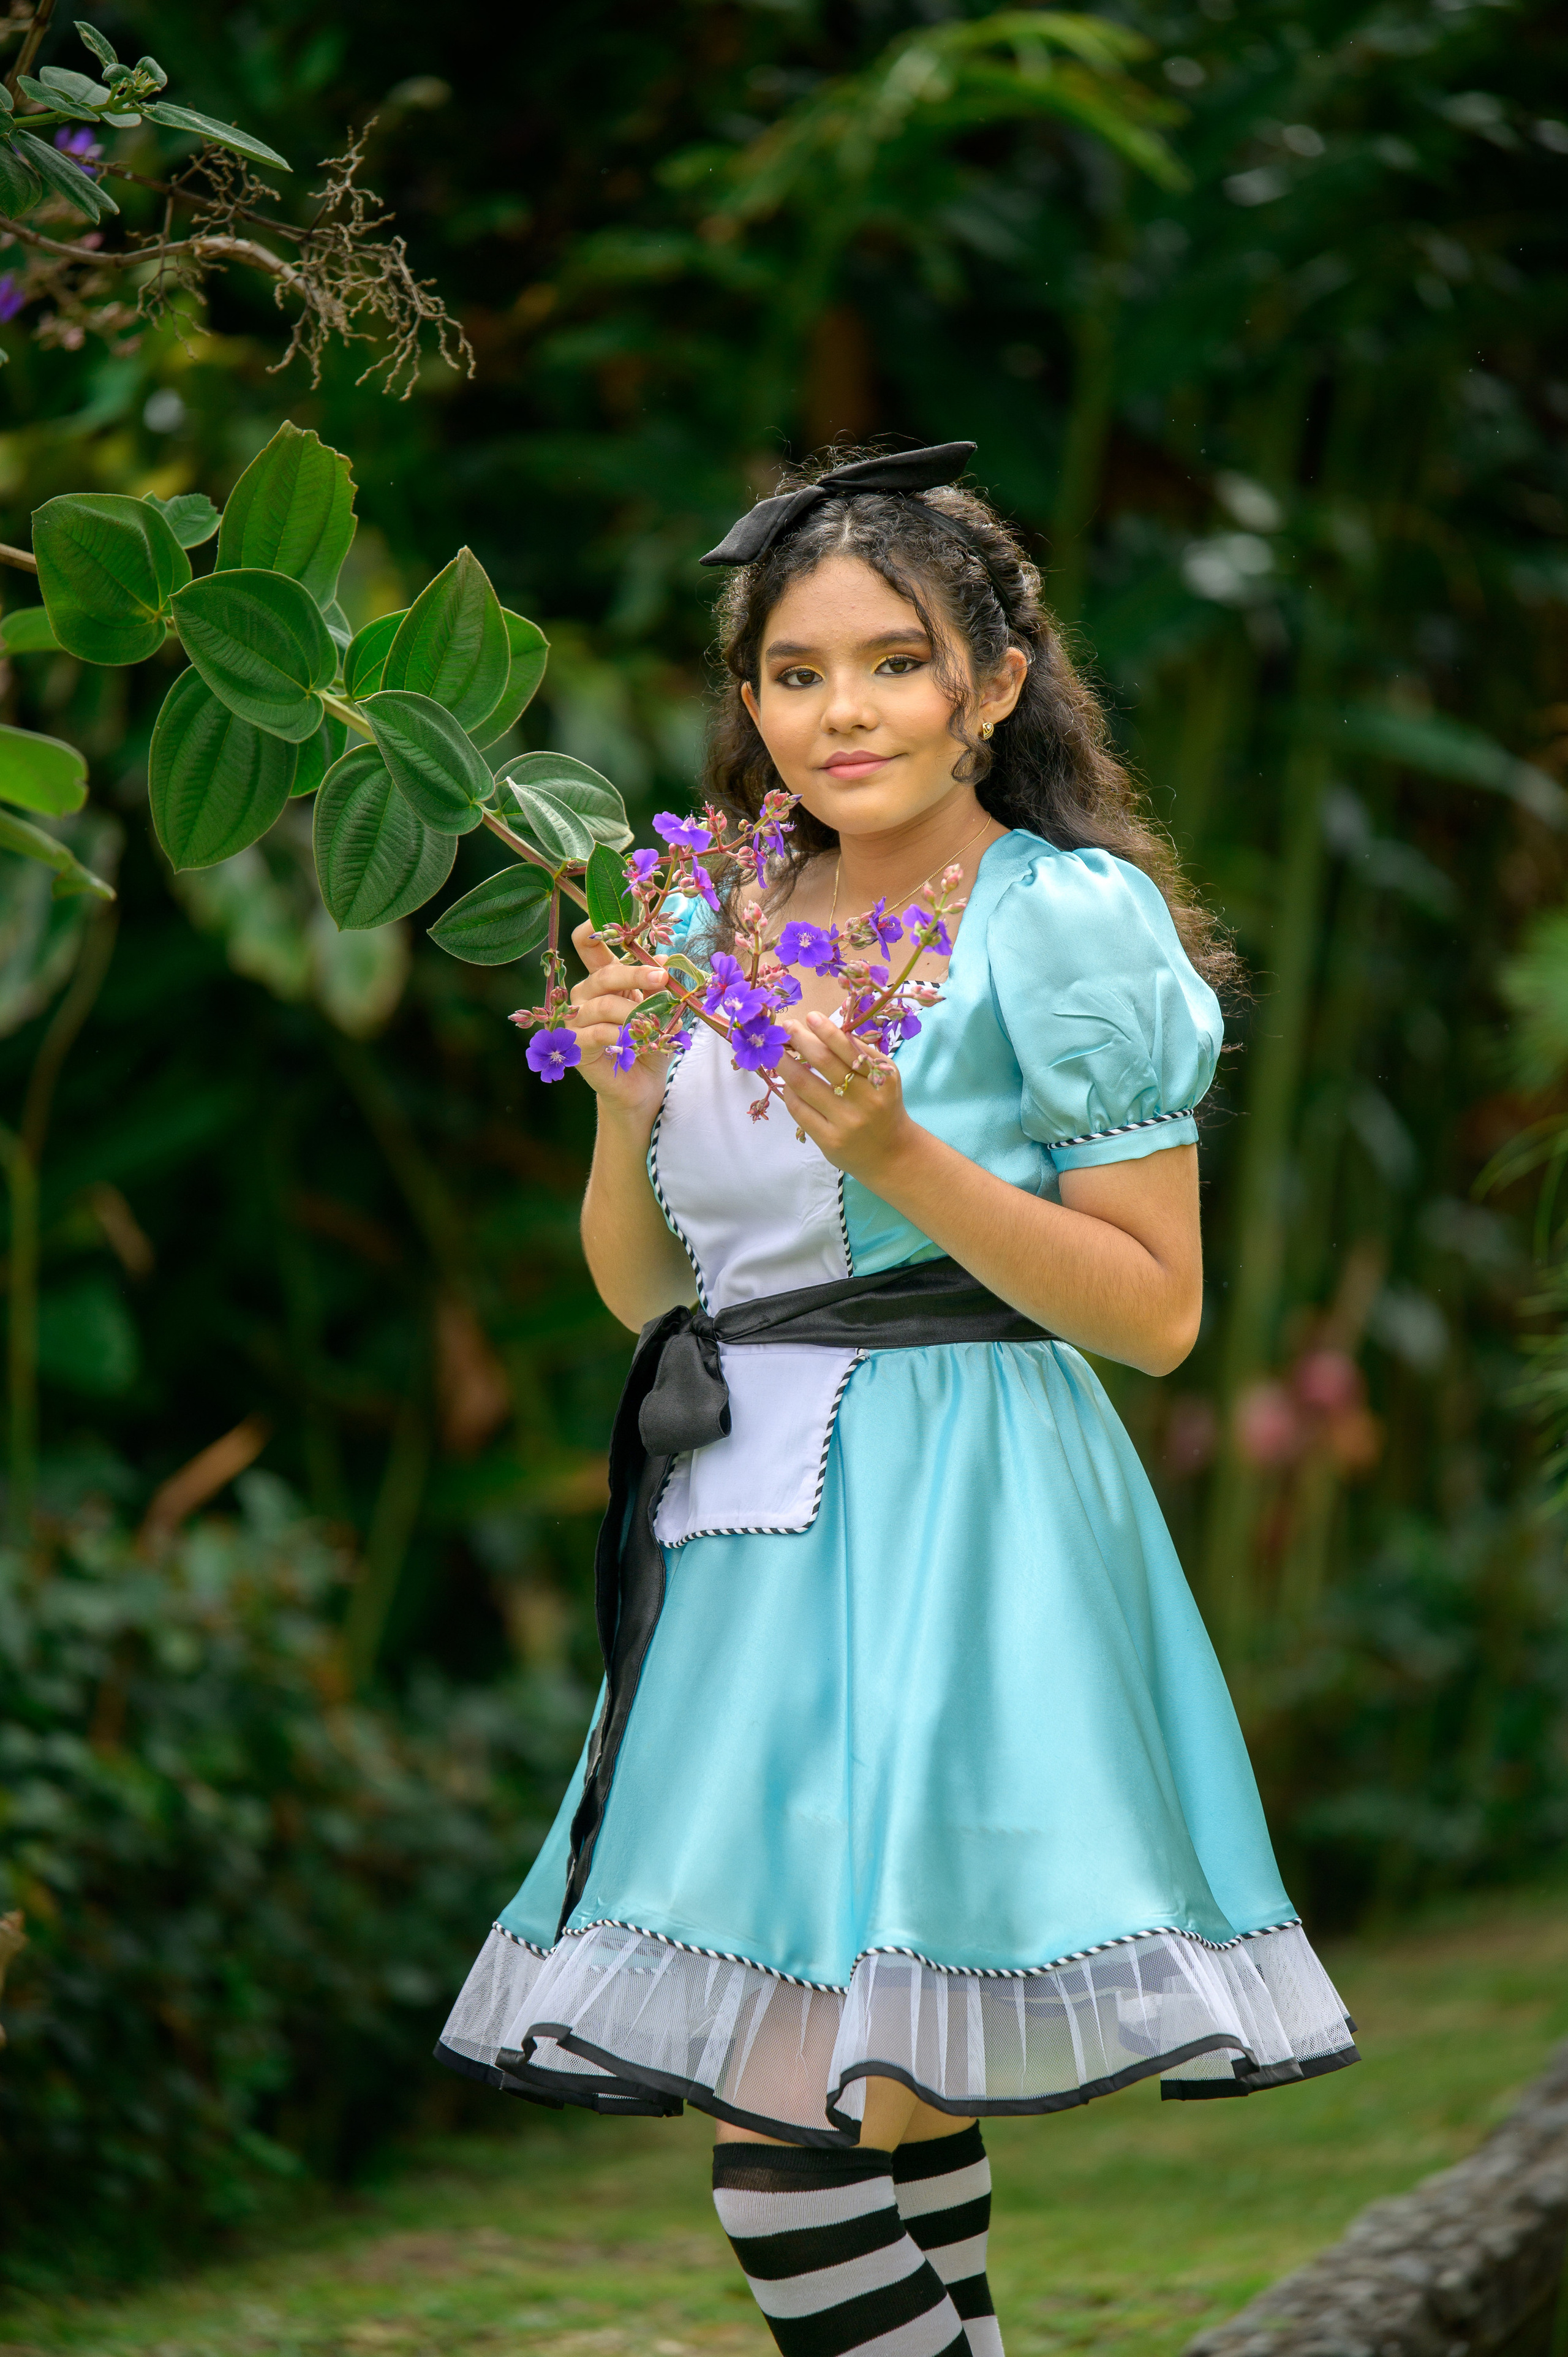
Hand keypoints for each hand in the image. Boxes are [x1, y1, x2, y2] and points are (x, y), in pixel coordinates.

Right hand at [565, 919, 672, 1123]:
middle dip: (635, 973)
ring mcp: (576, 1020)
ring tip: (655, 1022)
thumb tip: (666, 961)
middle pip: (602, 974)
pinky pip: (597, 1033)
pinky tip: (636, 1040)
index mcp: (604, 979)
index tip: (618, 921)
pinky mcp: (577, 1046)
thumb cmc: (650, 1042)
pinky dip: (621, 1035)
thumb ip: (660, 986)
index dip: (593, 928)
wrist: (643, 1085)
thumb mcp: (661, 1010)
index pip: (587, 945)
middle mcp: (585, 995)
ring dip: (634, 1011)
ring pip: (603, 1005)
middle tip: (662, 978)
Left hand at [779, 1011, 915, 1184]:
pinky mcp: (830, 1140)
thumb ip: (862, 1055)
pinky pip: (800, 1110)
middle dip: (802, 1040)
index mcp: (883, 1078)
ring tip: (777, 1053)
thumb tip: (824, 1031)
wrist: (893, 1154)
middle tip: (787, 1028)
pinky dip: (789, 1092)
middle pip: (825, 1062)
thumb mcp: (885, 1078)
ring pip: (806, 1085)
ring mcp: (847, 1121)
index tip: (810, 1016)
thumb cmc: (883, 1107)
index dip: (827, 1031)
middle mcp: (867, 1099)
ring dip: (786, 1064)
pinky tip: (787, 1083)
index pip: (849, 1049)